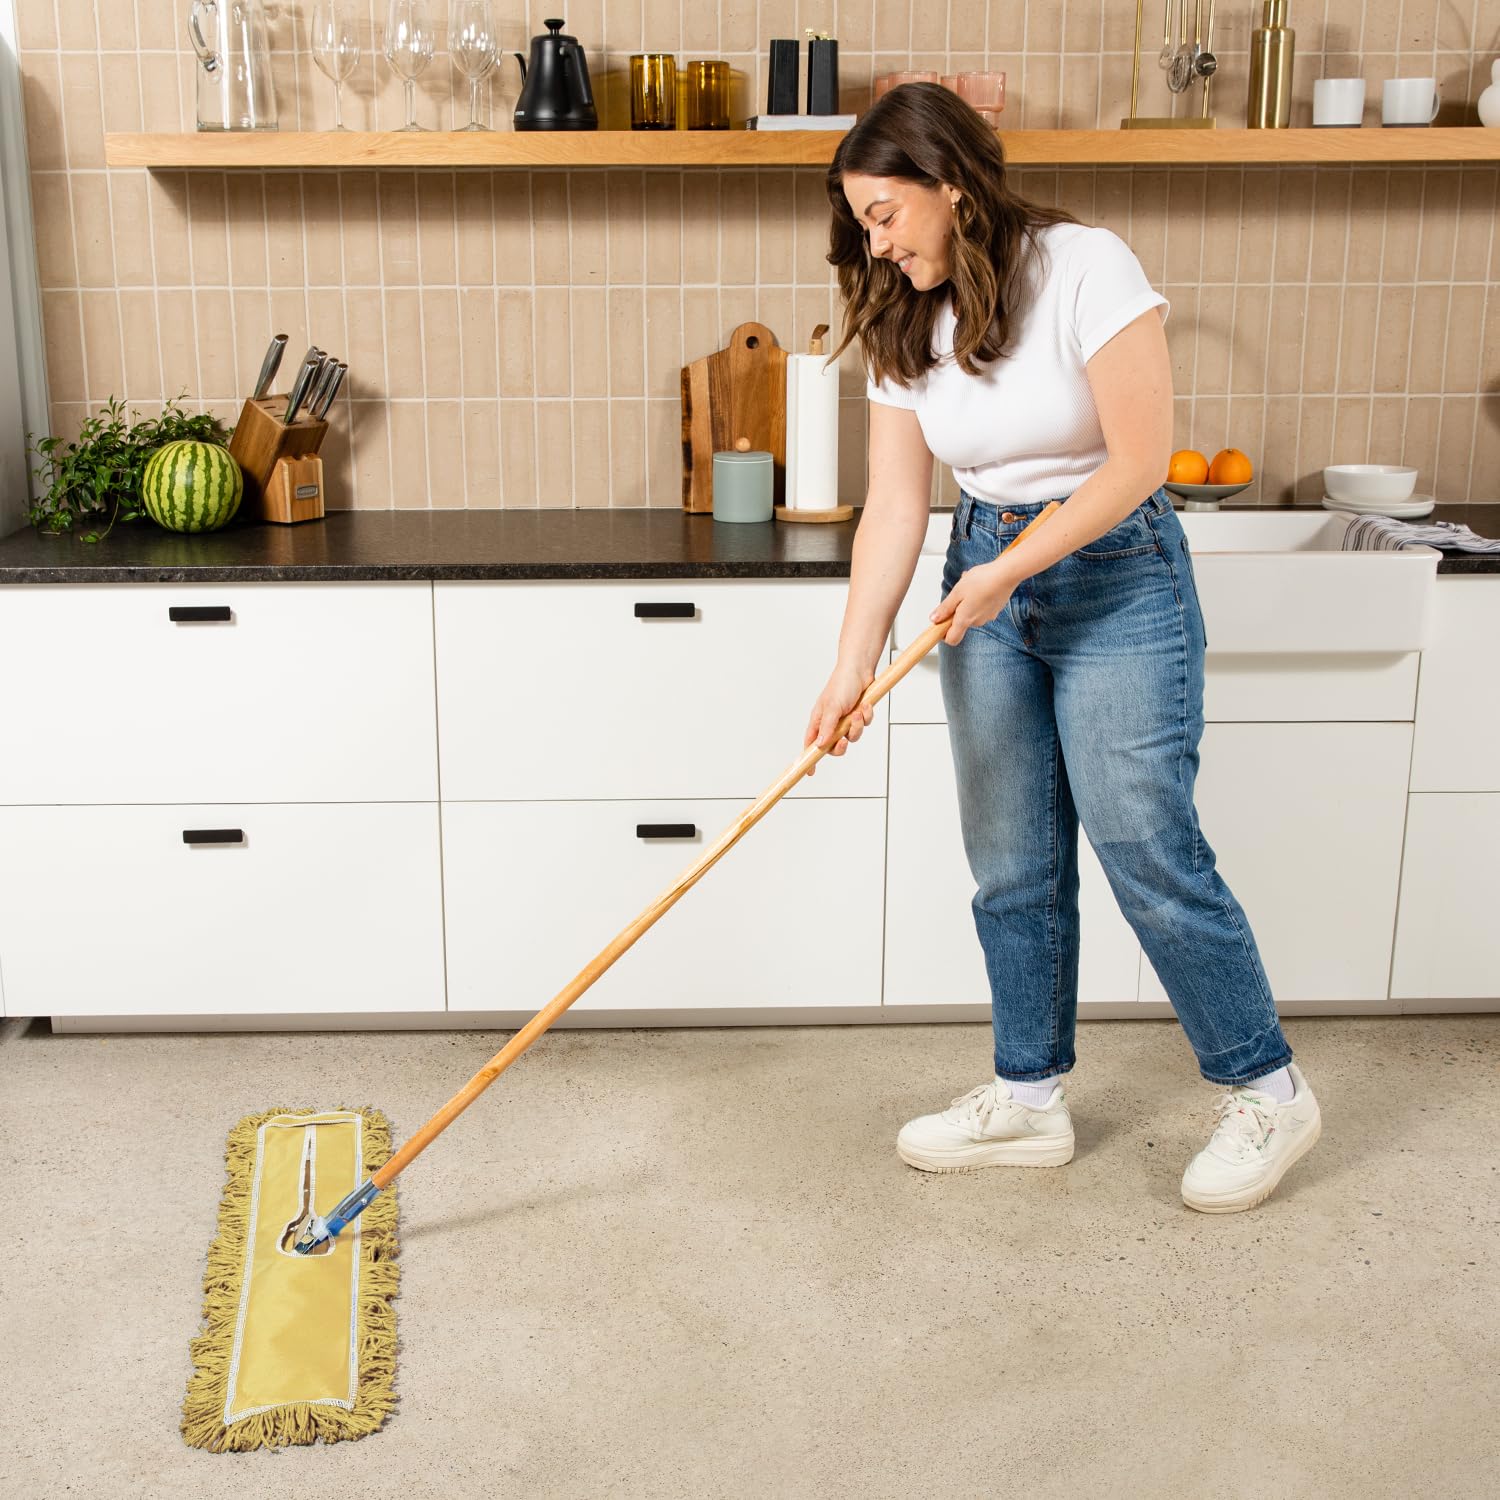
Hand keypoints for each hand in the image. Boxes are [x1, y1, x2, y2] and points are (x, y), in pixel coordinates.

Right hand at [803, 658, 874, 775]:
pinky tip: (865, 705)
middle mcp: (831, 722)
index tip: (810, 772)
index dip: (810, 758)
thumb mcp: (832, 707)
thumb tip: (820, 746)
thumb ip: (827, 727)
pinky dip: (866, 717)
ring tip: (858, 712)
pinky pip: (864, 726)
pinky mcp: (858, 716)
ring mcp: (845, 720)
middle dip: (841, 745)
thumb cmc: (841, 684)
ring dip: (857, 726)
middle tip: (844, 740)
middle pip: (834, 746)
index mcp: (819, 720)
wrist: (860, 670)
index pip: (811, 744)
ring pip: (852, 737)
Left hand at [930, 559, 1018, 645]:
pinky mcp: (995, 609)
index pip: (952, 639)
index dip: (943, 634)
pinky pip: (981, 607)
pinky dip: (978, 598)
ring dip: (967, 602)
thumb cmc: (982, 581)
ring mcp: (988, 617)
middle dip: (957, 610)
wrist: (1007, 574)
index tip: (940, 622)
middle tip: (958, 593)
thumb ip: (945, 608)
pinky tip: (981, 585)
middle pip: (961, 623)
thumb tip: (934, 619)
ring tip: (970, 585)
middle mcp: (977, 622)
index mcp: (965, 620)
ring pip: (971, 612)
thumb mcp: (957, 591)